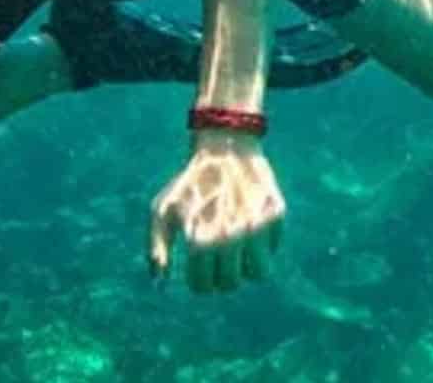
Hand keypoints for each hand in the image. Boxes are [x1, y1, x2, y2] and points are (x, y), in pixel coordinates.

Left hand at [148, 132, 283, 293]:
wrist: (223, 147)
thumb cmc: (189, 182)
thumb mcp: (162, 210)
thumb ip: (157, 247)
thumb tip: (159, 282)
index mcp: (200, 240)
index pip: (203, 286)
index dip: (199, 280)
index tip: (199, 266)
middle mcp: (230, 237)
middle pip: (231, 284)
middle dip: (223, 276)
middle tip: (218, 259)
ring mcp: (255, 227)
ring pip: (259, 273)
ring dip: (247, 267)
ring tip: (237, 250)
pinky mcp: (275, 216)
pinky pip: (272, 248)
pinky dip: (262, 245)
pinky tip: (249, 225)